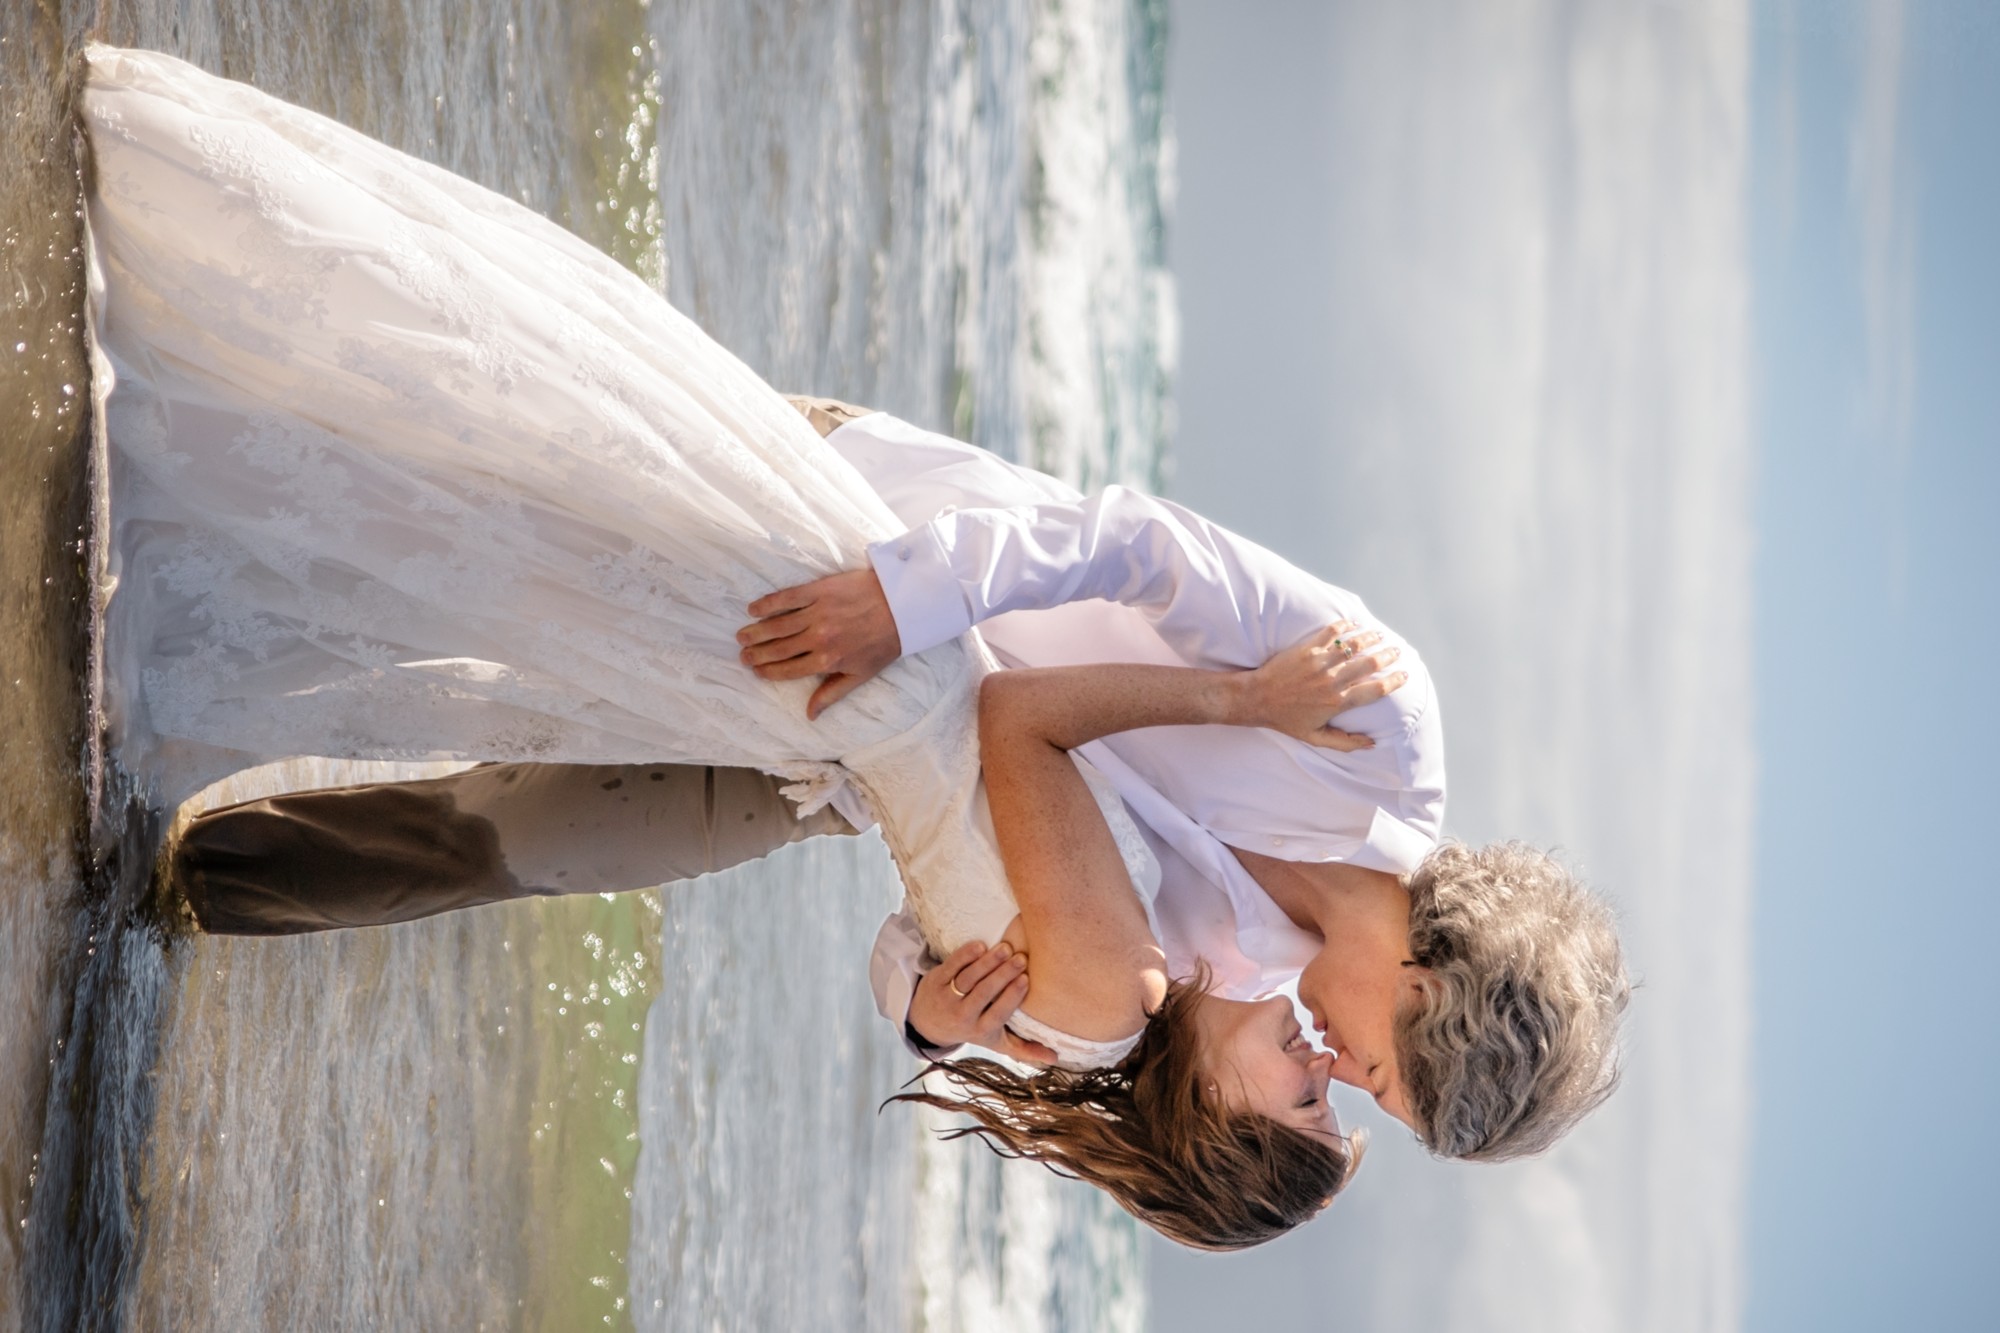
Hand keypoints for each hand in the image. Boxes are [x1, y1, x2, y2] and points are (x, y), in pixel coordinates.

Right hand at [739, 569, 901, 719]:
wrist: (902, 605)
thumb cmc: (884, 642)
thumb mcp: (861, 675)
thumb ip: (832, 693)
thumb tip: (810, 715)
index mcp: (828, 661)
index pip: (788, 670)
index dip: (768, 672)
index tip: (756, 671)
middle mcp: (819, 638)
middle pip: (778, 649)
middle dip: (757, 654)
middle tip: (742, 655)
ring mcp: (817, 613)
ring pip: (777, 625)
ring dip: (756, 632)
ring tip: (741, 636)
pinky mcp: (819, 590)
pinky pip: (786, 597)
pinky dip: (767, 604)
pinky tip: (754, 609)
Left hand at [907, 940, 1057, 1064]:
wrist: (930, 1023)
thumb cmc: (973, 1028)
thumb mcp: (996, 1042)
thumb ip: (1024, 1049)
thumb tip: (1054, 1057)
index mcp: (981, 1030)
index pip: (998, 1013)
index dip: (1011, 996)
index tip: (1026, 979)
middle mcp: (962, 1016)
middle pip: (983, 993)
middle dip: (1003, 975)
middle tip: (1021, 958)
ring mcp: (947, 998)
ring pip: (968, 978)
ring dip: (987, 962)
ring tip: (1006, 948)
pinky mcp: (935, 981)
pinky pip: (951, 966)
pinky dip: (965, 956)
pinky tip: (981, 946)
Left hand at [1238, 620, 1406, 750]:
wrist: (1256, 699)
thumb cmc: (1285, 720)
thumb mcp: (1315, 738)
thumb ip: (1345, 743)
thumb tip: (1372, 743)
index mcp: (1338, 702)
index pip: (1376, 690)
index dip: (1394, 681)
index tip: (1404, 675)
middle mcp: (1332, 681)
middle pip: (1370, 663)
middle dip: (1388, 655)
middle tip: (1397, 651)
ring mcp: (1320, 663)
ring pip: (1354, 645)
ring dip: (1371, 637)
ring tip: (1379, 635)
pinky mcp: (1307, 649)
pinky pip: (1331, 632)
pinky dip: (1344, 626)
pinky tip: (1353, 623)